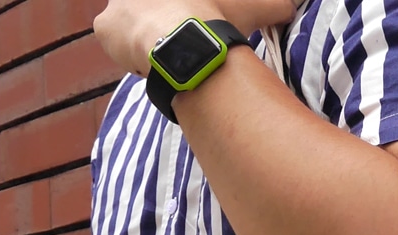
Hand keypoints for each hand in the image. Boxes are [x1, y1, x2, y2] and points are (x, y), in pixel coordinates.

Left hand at [93, 0, 298, 76]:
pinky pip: (113, 42)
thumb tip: (292, 9)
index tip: (192, 21)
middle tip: (177, 41)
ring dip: (143, 39)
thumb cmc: (217, 15)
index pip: (173, 4)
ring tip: (164, 57)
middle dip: (159, 19)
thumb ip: (276, 8)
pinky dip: (128, 55)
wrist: (186, 37)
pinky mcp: (105, 26)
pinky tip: (148, 65)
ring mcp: (116, 2)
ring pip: (128, 23)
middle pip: (145, 5)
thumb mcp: (255, 6)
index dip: (182, 10)